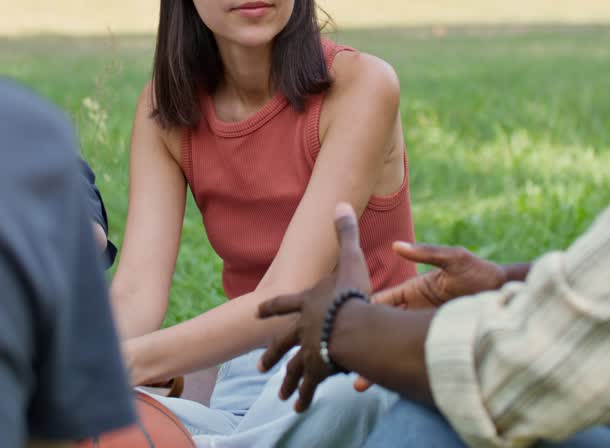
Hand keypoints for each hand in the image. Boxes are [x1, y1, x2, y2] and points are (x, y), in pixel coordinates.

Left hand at [256, 203, 371, 412]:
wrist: (352, 327)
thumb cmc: (350, 293)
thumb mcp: (349, 258)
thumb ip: (344, 233)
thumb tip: (341, 203)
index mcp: (306, 303)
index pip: (283, 303)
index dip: (271, 307)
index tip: (258, 312)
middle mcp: (301, 328)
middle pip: (282, 342)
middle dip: (272, 353)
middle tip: (259, 366)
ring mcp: (308, 350)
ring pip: (293, 368)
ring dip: (287, 381)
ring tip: (281, 396)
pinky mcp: (319, 369)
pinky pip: (310, 386)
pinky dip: (306, 396)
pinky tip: (301, 407)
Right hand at [352, 243, 505, 392]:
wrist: (507, 295)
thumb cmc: (481, 272)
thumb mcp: (454, 259)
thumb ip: (427, 253)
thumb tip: (397, 245)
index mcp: (414, 291)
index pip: (382, 301)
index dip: (363, 310)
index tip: (342, 320)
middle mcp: (415, 312)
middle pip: (384, 330)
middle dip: (366, 344)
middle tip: (345, 359)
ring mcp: (426, 330)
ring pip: (396, 349)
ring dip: (379, 365)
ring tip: (359, 384)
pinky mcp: (438, 345)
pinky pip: (416, 358)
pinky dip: (401, 370)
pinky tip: (389, 386)